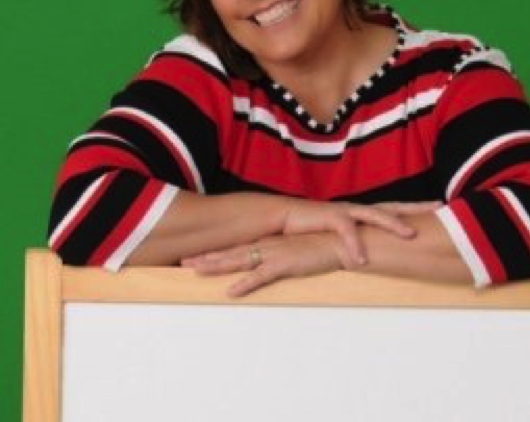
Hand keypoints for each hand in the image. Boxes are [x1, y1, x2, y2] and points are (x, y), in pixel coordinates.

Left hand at [182, 233, 342, 296]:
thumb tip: (271, 264)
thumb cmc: (320, 248)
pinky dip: (245, 284)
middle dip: (207, 257)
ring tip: (197, 270)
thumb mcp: (296, 252)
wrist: (340, 243)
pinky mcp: (285, 263)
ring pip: (239, 260)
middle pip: (231, 252)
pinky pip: (261, 276)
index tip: (197, 256)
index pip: (237, 248)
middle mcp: (267, 246)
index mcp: (269, 243)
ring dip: (217, 266)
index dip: (216, 253)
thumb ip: (282, 256)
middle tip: (184, 262)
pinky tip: (231, 291)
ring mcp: (274, 253)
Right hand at [280, 199, 438, 265]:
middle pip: (392, 206)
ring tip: (410, 235)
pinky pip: (347, 231)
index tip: (438, 207)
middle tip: (438, 208)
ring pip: (375, 214)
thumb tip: (377, 255)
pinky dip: (355, 245)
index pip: (394, 208)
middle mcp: (359, 209)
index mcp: (363, 214)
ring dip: (393, 224)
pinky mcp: (330, 217)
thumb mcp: (342, 236)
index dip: (416, 208)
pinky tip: (362, 260)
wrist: (288, 218)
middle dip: (415, 208)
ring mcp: (346, 211)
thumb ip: (360, 241)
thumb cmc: (316, 228)